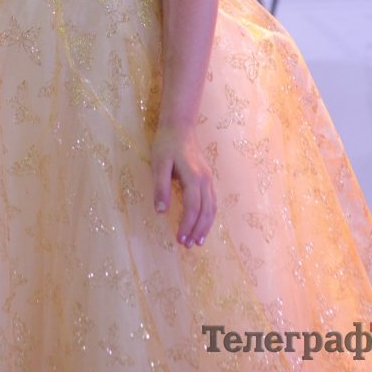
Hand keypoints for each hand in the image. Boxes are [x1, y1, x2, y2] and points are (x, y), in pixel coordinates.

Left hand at [151, 124, 215, 247]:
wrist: (180, 126)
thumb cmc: (166, 144)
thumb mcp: (159, 163)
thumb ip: (160, 186)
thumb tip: (161, 211)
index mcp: (193, 176)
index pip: (193, 207)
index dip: (187, 225)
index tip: (179, 239)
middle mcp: (205, 179)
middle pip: (206, 210)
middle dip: (198, 230)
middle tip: (187, 245)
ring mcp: (208, 178)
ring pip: (212, 207)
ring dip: (206, 226)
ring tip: (197, 241)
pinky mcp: (207, 178)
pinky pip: (212, 201)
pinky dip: (209, 216)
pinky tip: (202, 224)